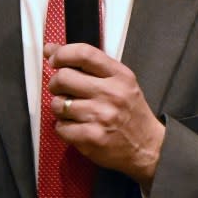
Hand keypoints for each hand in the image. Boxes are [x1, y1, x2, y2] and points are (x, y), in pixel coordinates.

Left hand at [44, 42, 164, 190]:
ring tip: (73, 112)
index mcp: (119, 75)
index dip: (62, 54)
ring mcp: (102, 116)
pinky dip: (63, 128)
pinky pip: (60, 127)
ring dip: (60, 108)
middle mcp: (111, 93)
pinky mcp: (93, 138)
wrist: (148, 147)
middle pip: (64, 77)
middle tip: (61, 90)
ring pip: (58, 104)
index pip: (84, 53)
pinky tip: (76, 127)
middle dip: (55, 84)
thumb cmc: (129, 111)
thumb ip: (88, 64)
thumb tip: (49, 49)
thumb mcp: (119, 81)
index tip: (54, 60)